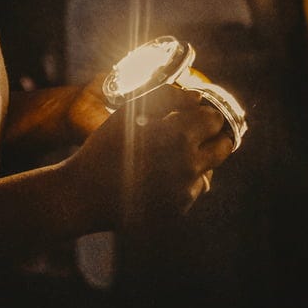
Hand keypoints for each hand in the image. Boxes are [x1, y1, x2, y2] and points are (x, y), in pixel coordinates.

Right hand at [63, 84, 235, 228]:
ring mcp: (186, 191)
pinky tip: (158, 178)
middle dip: (213, 137)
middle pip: (223, 146)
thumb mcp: (129, 112)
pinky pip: (193, 189)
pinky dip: (184, 182)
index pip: (214, 119)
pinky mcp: (180, 210)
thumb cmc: (103, 148)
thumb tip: (197, 97)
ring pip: (209, 169)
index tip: (196, 114)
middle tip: (196, 134)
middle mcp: (189, 165)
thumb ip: (167, 98)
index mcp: (179, 136)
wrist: (85, 195)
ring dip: (198, 161)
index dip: (205, 114)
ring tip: (168, 158)